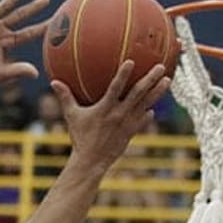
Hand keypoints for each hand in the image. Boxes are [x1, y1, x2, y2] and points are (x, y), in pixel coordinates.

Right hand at [51, 60, 169, 167]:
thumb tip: (54, 82)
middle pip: (138, 93)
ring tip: (168, 80)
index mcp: (105, 108)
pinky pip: (143, 121)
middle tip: (161, 66)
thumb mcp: (71, 116)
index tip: (132, 61)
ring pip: (146, 104)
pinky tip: (153, 108)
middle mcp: (119, 114)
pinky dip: (148, 113)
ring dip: (158, 92)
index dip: (123, 74)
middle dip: (150, 79)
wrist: (91, 162)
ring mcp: (128, 124)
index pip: (116, 88)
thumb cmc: (80, 138)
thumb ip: (65, 98)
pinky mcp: (131, 133)